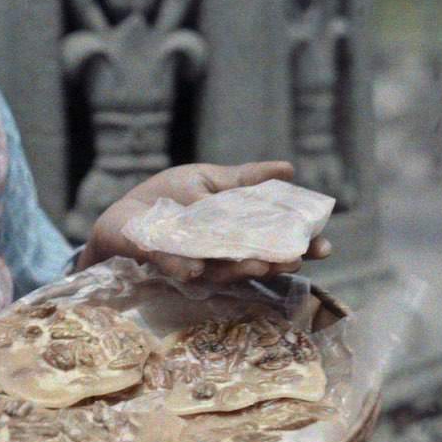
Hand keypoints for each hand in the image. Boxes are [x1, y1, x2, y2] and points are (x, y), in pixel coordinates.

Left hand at [78, 159, 332, 284]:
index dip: (300, 247)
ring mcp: (185, 264)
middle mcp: (214, 259)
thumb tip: (289, 170)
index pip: (272, 244)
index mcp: (231, 239)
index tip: (323, 248)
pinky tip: (191, 268)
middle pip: (251, 264)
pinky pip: (168, 264)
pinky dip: (179, 266)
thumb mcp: (208, 182)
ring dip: (236, 269)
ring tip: (255, 265)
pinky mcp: (153, 260)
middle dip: (273, 263)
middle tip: (291, 259)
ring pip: (217, 271)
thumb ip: (245, 181)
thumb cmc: (166, 203)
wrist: (117, 218)